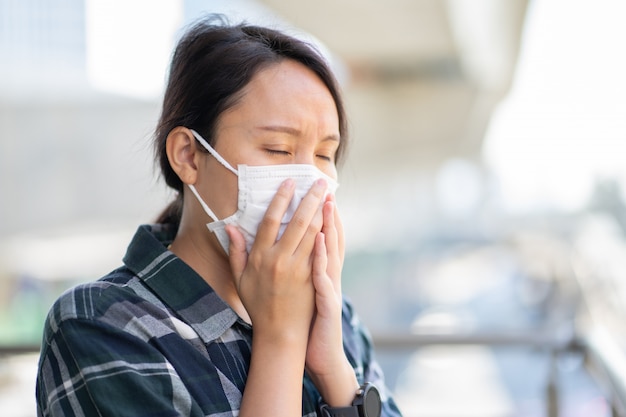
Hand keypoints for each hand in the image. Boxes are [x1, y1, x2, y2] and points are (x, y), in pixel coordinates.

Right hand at [226, 178, 326, 344]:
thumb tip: (229, 226)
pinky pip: (320, 250)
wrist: (279, 333)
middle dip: (309, 198)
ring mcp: (298, 269)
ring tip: (328, 194)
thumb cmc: (258, 304)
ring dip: (322, 211)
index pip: (271, 220)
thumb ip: (236, 251)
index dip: (281, 199)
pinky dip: (327, 232)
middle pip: (297, 222)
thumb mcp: (240, 279)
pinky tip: (333, 218)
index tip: (289, 182)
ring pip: (312, 233)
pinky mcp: (312, 277)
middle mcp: (279, 260)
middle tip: (319, 181)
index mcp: (260, 258)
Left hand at [305, 195, 358, 404]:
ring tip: (327, 203)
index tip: (314, 192)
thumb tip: (286, 248)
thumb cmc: (306, 321)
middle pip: (330, 238)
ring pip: (331, 252)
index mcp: (318, 271)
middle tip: (325, 187)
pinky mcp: (328, 302)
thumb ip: (295, 267)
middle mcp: (327, 275)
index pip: (321, 238)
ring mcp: (329, 287)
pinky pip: (324, 276)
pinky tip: (320, 240)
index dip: (320, 215)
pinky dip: (323, 257)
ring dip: (330, 227)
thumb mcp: (302, 291)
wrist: (317, 354)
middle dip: (328, 212)